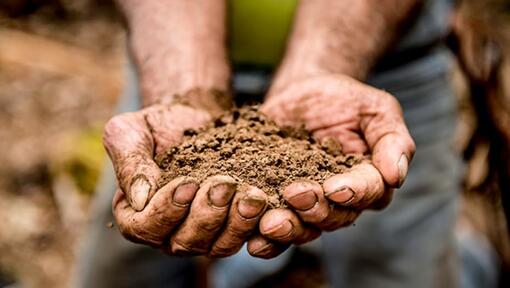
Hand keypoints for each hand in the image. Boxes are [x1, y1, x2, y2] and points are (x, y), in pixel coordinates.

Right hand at [103, 99, 268, 256]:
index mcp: (136, 214)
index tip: (187, 182)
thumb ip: (129, 162)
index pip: (145, 227)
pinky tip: (266, 200)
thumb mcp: (129, 132)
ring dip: (237, 223)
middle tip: (225, 183)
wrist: (195, 116)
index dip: (166, 210)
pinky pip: (245, 236)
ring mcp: (203, 234)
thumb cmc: (157, 124)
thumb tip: (140, 198)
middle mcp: (168, 232)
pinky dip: (256, 222)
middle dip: (207, 215)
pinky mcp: (231, 226)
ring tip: (252, 196)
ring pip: (218, 246)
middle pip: (185, 242)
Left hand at [253, 74, 414, 251]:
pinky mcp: (277, 203)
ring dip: (288, 230)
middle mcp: (340, 201)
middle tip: (295, 195)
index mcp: (369, 181)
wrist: (301, 93)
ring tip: (270, 224)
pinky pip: (273, 229)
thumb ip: (392, 139)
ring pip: (304, 228)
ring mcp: (307, 205)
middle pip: (334, 217)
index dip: (353, 193)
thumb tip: (397, 176)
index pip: (369, 193)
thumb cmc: (344, 101)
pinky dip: (264, 239)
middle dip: (315, 210)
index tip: (335, 187)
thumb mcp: (375, 109)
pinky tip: (253, 240)